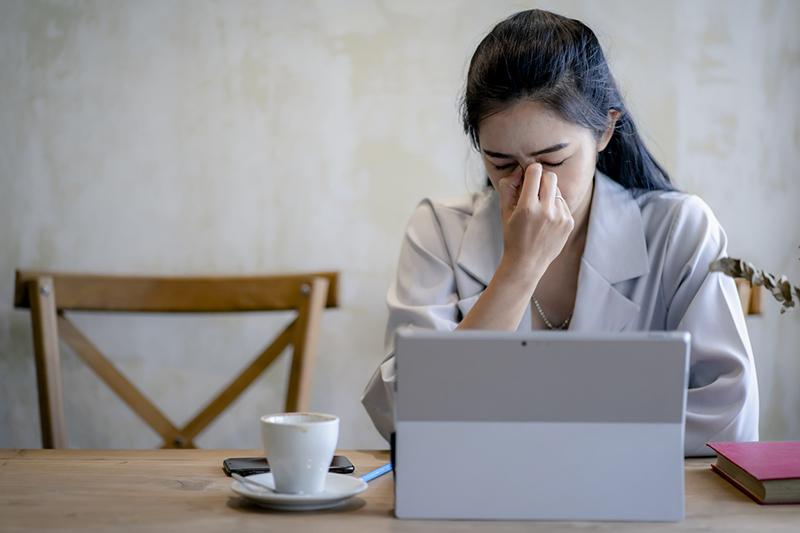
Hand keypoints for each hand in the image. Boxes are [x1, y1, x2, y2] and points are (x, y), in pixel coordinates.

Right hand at [495, 163, 574, 279]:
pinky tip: (547, 221)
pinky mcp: (569, 222)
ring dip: (549, 195)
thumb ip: (508, 187)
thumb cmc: (512, 236)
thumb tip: (519, 170)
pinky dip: (555, 207)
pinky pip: (563, 204)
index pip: (535, 172)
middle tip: (534, 189)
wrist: (526, 263)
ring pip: (557, 190)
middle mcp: (546, 211)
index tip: (528, 176)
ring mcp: (560, 217)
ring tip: (539, 211)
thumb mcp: (504, 212)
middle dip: (542, 179)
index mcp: (527, 207)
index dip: (531, 171)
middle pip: (550, 177)